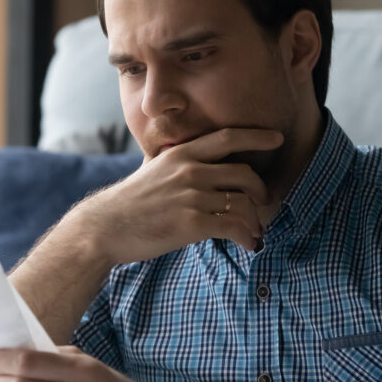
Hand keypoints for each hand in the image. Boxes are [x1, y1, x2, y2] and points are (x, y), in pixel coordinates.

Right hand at [71, 128, 282, 264]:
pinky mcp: (192, 223)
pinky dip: (248, 237)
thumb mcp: (151, 170)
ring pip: (243, 204)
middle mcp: (189, 171)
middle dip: (261, 191)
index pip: (227, 137)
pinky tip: (248, 245)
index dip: (256, 136)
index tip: (277, 138)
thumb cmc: (128, 203)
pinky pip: (235, 227)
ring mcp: (192, 197)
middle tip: (263, 204)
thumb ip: (174, 163)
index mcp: (181, 154)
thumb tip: (190, 160)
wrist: (105, 228)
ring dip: (256, 221)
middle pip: (245, 174)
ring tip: (254, 232)